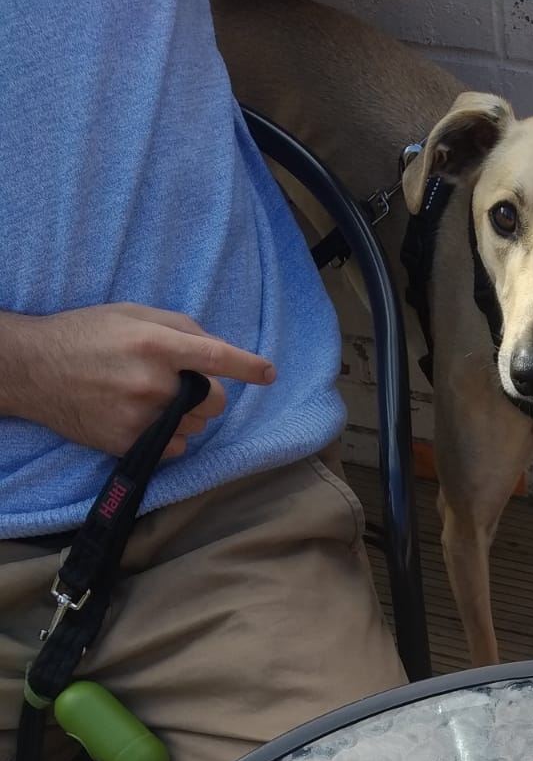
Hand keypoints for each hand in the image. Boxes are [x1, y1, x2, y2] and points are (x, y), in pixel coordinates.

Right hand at [0, 303, 275, 457]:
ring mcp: (141, 417)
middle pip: (215, 400)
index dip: (248, 367)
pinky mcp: (130, 443)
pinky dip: (172, 435)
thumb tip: (219, 349)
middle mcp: (151, 382)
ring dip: (188, 414)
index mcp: (153, 344)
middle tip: (181, 382)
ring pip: (198, 425)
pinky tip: (145, 418)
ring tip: (151, 397)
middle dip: (209, 392)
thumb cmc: (86, 335)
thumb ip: (179, 328)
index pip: (214, 357)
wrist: (35, 370)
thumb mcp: (131, 314)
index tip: (269, 374)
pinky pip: (178, 446)